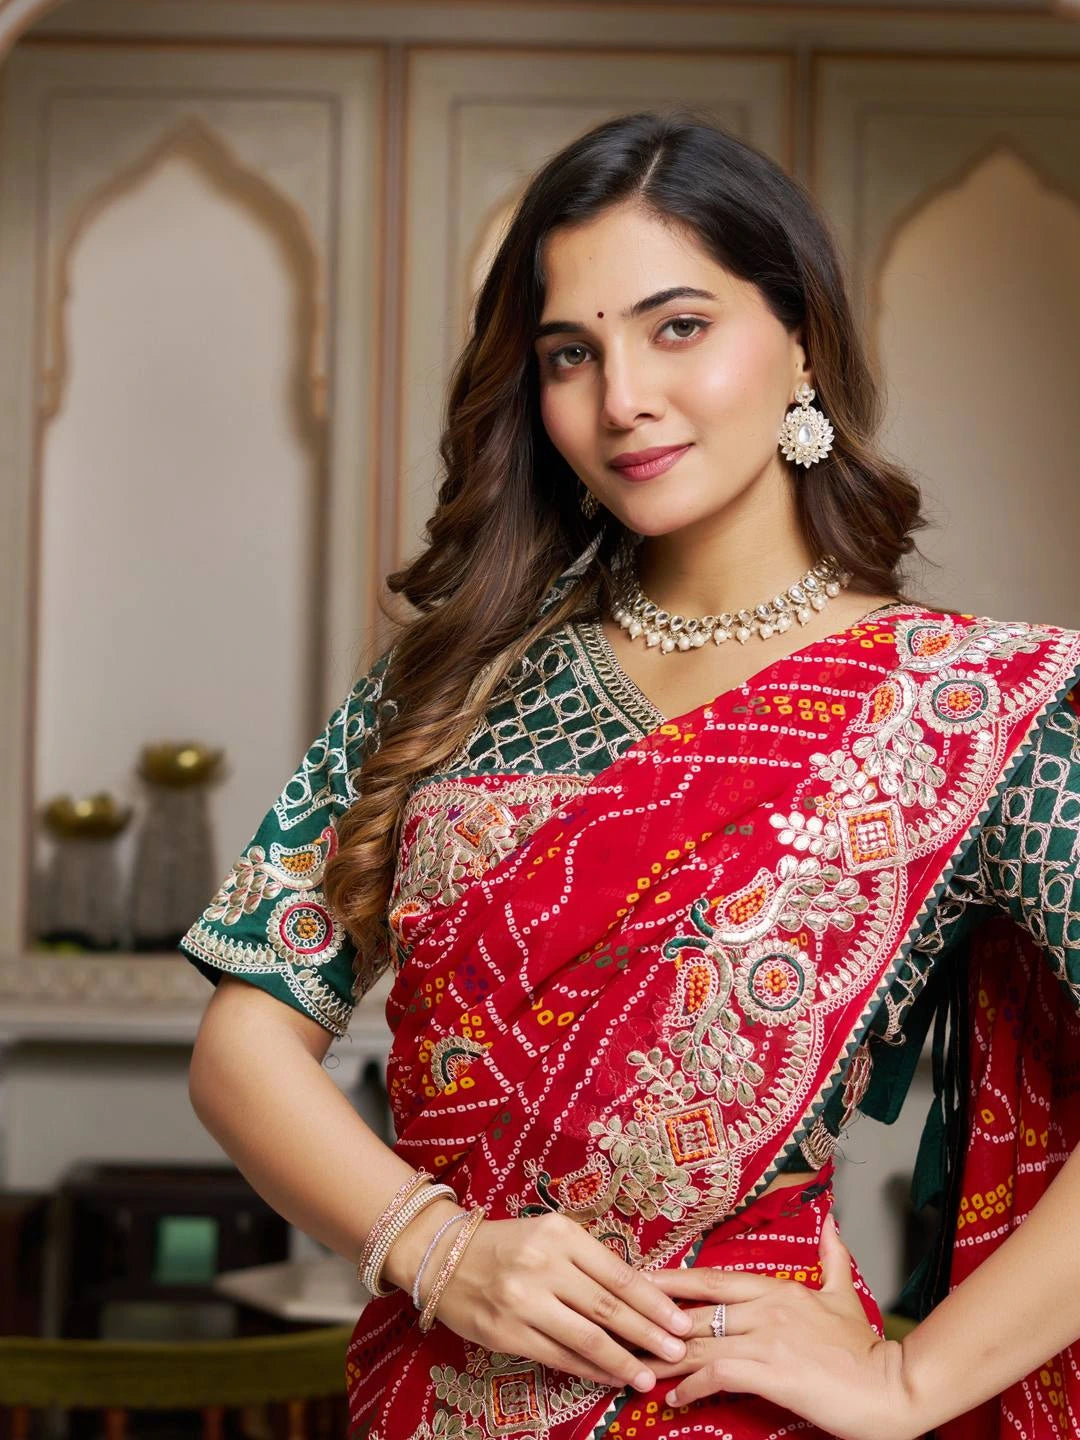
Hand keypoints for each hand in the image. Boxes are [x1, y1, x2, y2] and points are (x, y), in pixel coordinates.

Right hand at [420, 1208, 694, 1392]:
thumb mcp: (551, 1235)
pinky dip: (589, 1370)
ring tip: (648, 1377)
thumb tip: (643, 1294)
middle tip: (679, 1350)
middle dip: (648, 1334)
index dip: (653, 1301)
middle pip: (608, 1308)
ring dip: (623, 1361)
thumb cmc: (509, 1243)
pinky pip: (558, 1357)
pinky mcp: (506, 1333)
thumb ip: (590, 1261)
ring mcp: (523, 1302)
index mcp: (560, 1234)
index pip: (618, 1273)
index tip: (681, 1319)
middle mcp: (543, 1265)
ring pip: (586, 1338)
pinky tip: (611, 1377)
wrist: (443, 1256)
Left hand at [634, 1214, 922, 1439]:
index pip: (711, 1278)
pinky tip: (673, 1397)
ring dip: (663, 1359)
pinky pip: (716, 1373)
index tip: (640, 1282)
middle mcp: (765, 1307)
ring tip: (635, 1368)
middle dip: (654, 1322)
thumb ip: (831, 1259)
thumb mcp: (844, 1294)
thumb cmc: (866, 1348)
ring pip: (698, 1342)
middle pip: (694, 1311)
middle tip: (622, 1329)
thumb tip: (830, 1224)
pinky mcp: (770, 1371)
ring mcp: (766, 1338)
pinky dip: (690, 1385)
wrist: (891, 1386)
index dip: (672, 1280)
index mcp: (776, 1288)